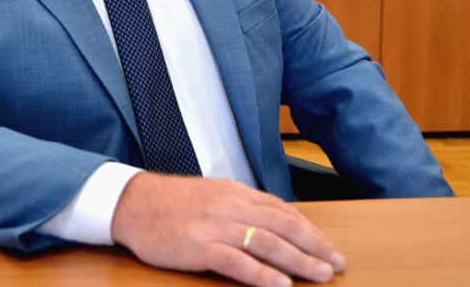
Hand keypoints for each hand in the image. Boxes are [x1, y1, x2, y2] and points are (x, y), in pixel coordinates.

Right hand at [110, 172, 345, 285]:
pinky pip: (237, 261)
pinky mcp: (199, 246)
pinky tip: (280, 285)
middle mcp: (231, 206)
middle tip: (337, 265)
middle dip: (314, 247)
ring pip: (267, 243)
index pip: (283, 211)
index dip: (310, 231)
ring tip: (320, 275)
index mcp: (236, 193)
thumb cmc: (171, 203)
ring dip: (298, 261)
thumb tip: (274, 222)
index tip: (329, 248)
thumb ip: (241, 207)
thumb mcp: (212, 196)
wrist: (132, 203)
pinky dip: (262, 274)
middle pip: (282, 226)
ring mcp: (215, 225)